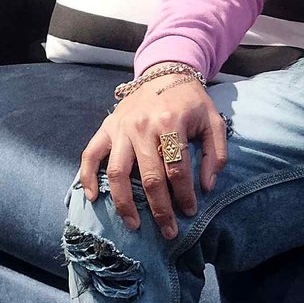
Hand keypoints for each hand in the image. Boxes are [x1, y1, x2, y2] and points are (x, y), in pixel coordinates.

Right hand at [76, 75, 228, 241]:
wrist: (165, 71)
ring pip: (117, 172)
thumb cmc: (191, 101)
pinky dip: (87, 176)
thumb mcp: (213, 121)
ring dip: (124, 203)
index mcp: (171, 123)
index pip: (178, 170)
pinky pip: (90, 154)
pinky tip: (93, 197)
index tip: (190, 212)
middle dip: (160, 210)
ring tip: (134, 224)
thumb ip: (216, 153)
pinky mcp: (107, 127)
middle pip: (150, 177)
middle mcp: (143, 126)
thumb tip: (207, 186)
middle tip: (168, 231)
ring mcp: (121, 127)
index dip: (185, 196)